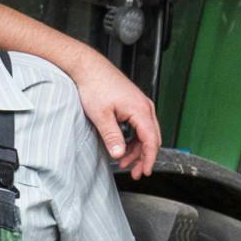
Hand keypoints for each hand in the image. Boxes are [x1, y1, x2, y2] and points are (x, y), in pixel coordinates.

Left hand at [76, 61, 160, 177]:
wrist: (88, 68)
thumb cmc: (95, 85)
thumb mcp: (101, 116)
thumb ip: (112, 136)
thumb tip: (119, 154)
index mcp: (140, 110)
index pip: (151, 140)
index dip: (149, 159)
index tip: (144, 172)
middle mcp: (144, 106)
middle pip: (152, 138)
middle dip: (144, 157)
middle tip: (135, 172)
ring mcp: (140, 105)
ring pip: (146, 133)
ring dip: (137, 149)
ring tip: (124, 162)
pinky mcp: (133, 104)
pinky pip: (139, 126)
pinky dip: (133, 139)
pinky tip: (123, 147)